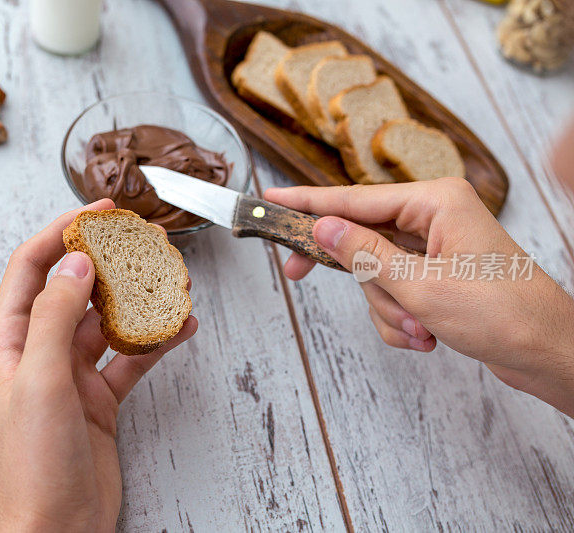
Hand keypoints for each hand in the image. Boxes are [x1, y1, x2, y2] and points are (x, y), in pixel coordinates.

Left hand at [0, 199, 197, 531]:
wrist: (57, 525)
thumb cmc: (35, 461)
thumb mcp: (41, 379)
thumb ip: (56, 316)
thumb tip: (76, 262)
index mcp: (8, 339)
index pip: (33, 266)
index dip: (64, 231)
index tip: (101, 210)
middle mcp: (38, 350)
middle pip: (74, 288)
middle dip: (110, 262)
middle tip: (145, 242)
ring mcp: (70, 374)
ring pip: (107, 321)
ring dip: (138, 301)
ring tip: (172, 282)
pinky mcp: (99, 397)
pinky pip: (130, 358)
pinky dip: (154, 342)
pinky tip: (180, 328)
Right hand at [265, 178, 573, 415]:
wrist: (548, 353)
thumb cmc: (501, 314)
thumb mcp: (420, 285)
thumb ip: (364, 254)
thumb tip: (323, 227)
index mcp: (436, 202)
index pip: (354, 198)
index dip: (307, 202)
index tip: (271, 197)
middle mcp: (435, 217)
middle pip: (361, 237)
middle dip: (356, 276)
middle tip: (295, 275)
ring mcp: (437, 247)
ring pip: (377, 273)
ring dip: (389, 309)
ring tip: (418, 329)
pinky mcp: (438, 275)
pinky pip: (396, 292)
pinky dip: (402, 319)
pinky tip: (426, 337)